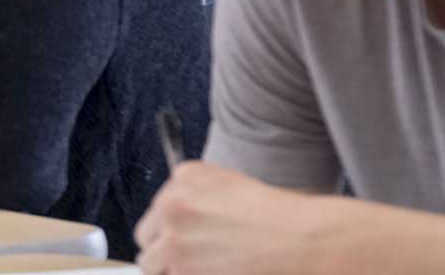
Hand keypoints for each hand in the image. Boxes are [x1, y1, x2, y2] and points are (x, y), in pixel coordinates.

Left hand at [135, 162, 341, 274]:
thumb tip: (174, 212)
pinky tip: (211, 271)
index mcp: (183, 178)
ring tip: (200, 266)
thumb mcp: (228, 183)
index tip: (182, 235)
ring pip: (151, 264)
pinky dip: (184, 274)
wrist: (299, 239)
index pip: (156, 207)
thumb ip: (192, 192)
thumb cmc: (275, 214)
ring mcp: (174, 242)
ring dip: (169, 268)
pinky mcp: (183, 271)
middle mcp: (172, 206)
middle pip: (145, 237)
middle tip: (187, 257)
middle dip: (162, 248)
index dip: (168, 226)